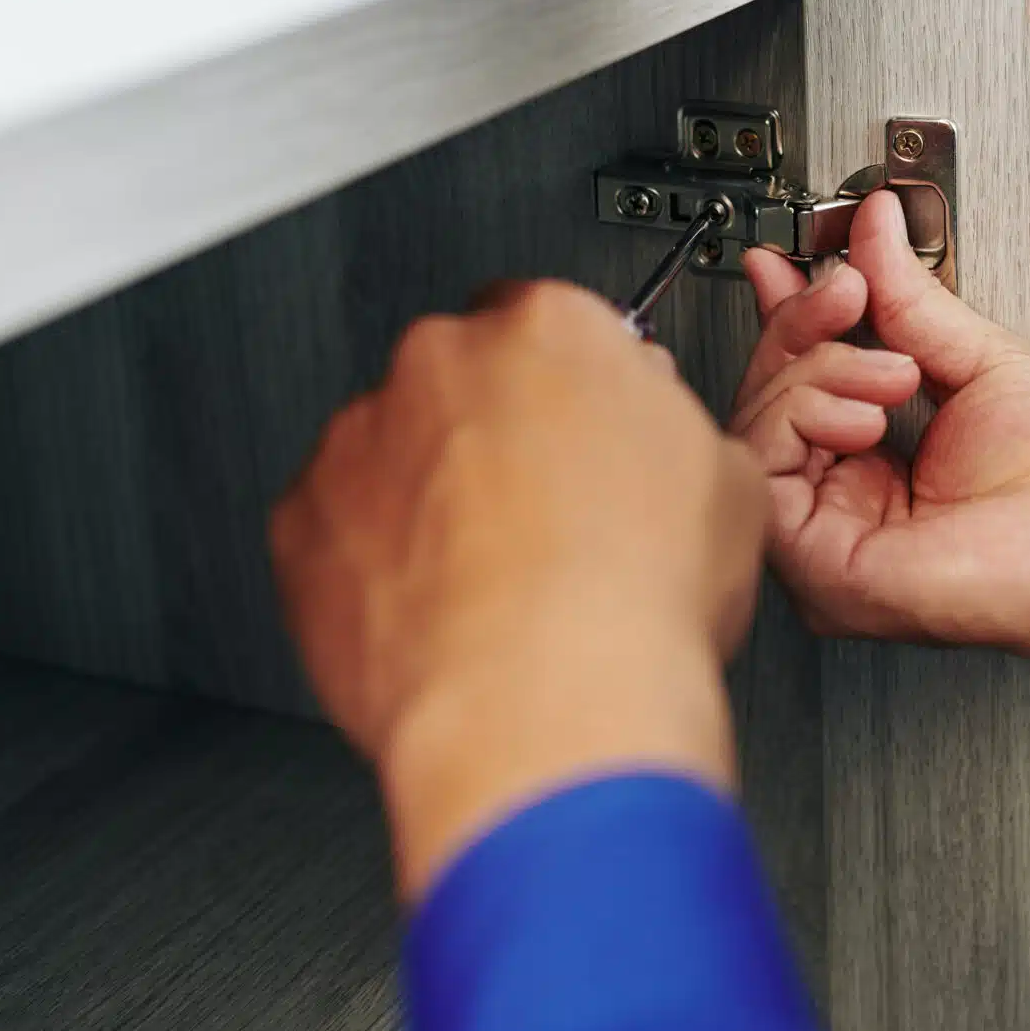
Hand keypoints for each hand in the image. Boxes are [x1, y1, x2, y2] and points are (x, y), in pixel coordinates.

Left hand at [271, 281, 765, 897]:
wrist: (544, 708)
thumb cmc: (634, 603)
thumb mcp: (730, 490)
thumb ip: (673, 431)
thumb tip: (663, 441)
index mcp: (552, 329)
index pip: (549, 322)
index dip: (568, 388)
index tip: (579, 430)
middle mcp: (444, 362)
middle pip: (461, 377)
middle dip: (490, 435)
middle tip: (538, 516)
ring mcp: (361, 437)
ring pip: (389, 451)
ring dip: (424, 499)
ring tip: (484, 585)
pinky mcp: (299, 520)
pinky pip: (331, 528)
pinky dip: (368, 565)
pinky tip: (432, 616)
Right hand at [735, 191, 1029, 668]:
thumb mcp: (978, 361)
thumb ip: (911, 299)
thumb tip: (874, 227)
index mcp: (877, 472)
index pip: (800, 388)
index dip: (787, 320)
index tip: (782, 265)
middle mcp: (844, 509)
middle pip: (769, 401)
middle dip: (804, 327)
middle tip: (851, 294)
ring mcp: (829, 542)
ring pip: (759, 428)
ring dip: (819, 370)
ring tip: (897, 374)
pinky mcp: (820, 566)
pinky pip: (765, 470)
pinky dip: (805, 414)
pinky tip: (867, 410)